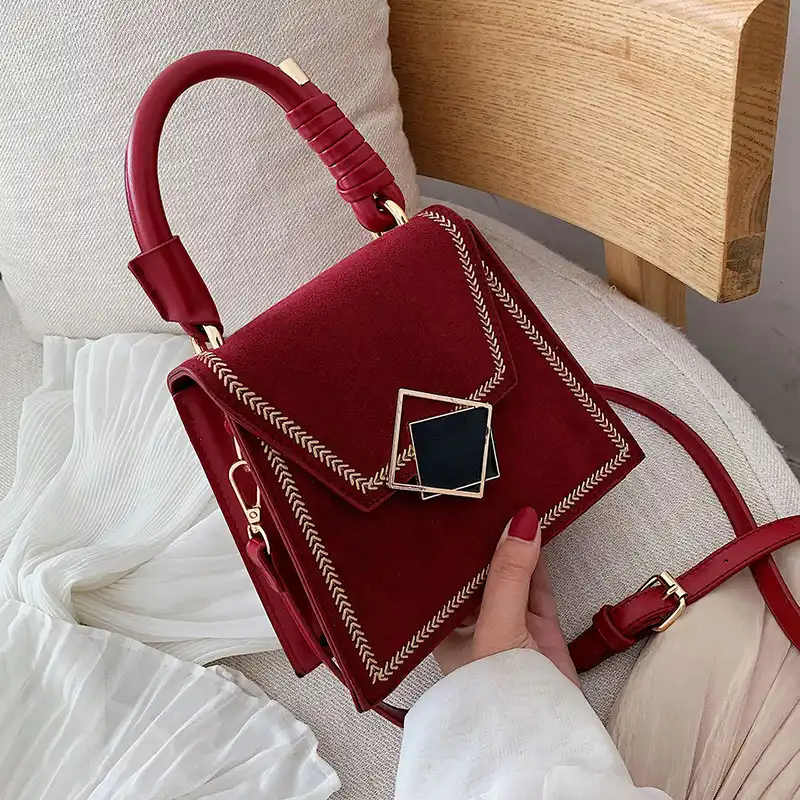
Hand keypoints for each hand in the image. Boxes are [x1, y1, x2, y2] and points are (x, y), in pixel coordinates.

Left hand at [435, 506, 579, 684]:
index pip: (443, 571)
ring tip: (514, 498)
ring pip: (509, 571)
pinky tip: (538, 528)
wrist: (545, 740)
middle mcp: (471, 619)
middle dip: (485, 535)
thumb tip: (521, 520)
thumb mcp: (496, 627)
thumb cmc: (497, 694)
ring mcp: (506, 621)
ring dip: (515, 542)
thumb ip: (508, 575)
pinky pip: (537, 582)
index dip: (450, 538)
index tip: (456, 501)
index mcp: (442, 623)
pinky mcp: (536, 625)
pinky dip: (540, 557)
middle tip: (488, 489)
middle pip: (478, 567)